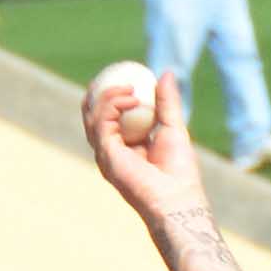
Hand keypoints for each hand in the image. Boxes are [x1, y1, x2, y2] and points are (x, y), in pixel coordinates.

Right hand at [85, 65, 202, 221]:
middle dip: (97, 92)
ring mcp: (105, 154)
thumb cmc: (179, 170)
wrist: (178, 197)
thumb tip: (166, 72)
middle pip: (91, 115)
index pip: (107, 115)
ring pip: (92, 116)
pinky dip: (112, 106)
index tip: (123, 76)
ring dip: (108, 96)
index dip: (110, 94)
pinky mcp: (105, 156)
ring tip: (130, 88)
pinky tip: (130, 98)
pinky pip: (101, 123)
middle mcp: (110, 150)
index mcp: (124, 145)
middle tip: (113, 74)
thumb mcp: (173, 126)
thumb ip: (167, 102)